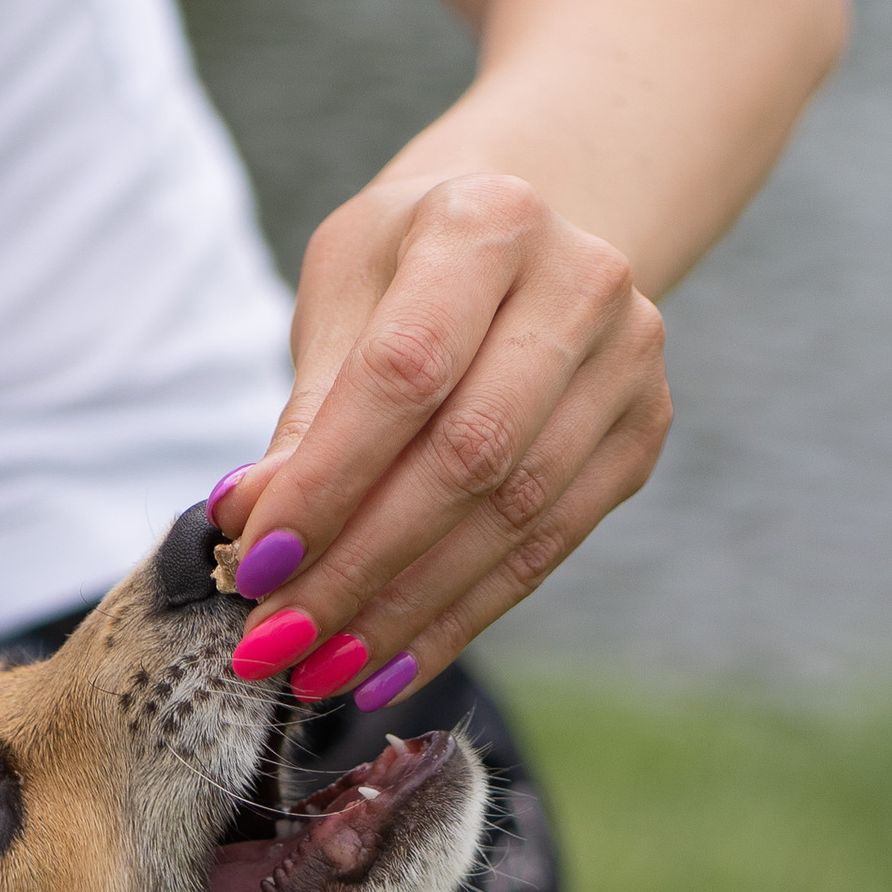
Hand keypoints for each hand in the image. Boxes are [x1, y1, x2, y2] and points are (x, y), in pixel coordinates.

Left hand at [211, 169, 673, 699]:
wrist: (519, 243)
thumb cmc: (404, 268)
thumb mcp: (341, 298)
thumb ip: (308, 410)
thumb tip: (251, 524)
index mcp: (489, 223)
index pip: (406, 372)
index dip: (329, 480)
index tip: (256, 563)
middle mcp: (582, 283)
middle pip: (470, 456)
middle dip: (361, 566)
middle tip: (279, 641)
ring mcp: (628, 364)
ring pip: (513, 517)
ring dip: (406, 610)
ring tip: (322, 668)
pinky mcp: (641, 436)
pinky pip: (545, 551)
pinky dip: (459, 618)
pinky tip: (389, 666)